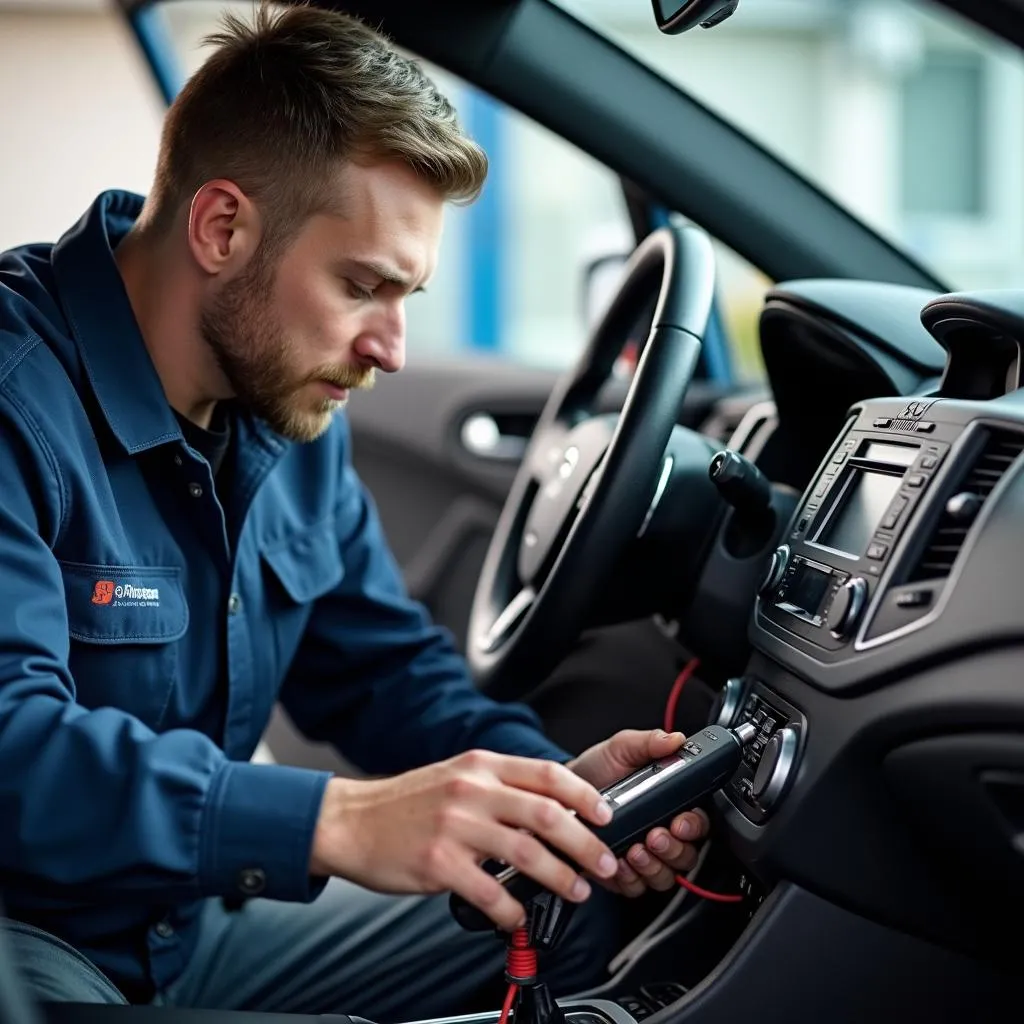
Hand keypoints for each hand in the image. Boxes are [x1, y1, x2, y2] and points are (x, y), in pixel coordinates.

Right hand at [309, 749, 620, 929]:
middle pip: (547, 813)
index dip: (584, 794)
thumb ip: (500, 787)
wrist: (352, 821)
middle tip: (605, 863)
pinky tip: (518, 915)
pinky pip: (490, 892)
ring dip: (561, 877)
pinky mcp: (438, 863)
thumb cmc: (407, 803)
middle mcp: (471, 790)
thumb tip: (552, 807)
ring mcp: (455, 826)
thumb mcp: (457, 776)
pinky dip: (512, 909)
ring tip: (577, 891)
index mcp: (480, 766)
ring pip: (526, 853)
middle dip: (586, 842)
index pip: (547, 773)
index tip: (606, 815)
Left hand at [567, 729, 710, 896]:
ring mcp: (644, 857)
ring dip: (653, 866)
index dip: (693, 825)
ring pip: (665, 876)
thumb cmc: (596, 770)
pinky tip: (619, 863)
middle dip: (673, 849)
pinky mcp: (623, 875)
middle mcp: (662, 832)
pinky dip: (631, 879)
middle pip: (686, 855)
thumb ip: (649, 743)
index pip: (697, 822)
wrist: (561, 793)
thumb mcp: (622, 748)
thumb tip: (675, 739)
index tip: (680, 821)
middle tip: (655, 836)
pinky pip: (637, 887)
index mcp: (669, 803)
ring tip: (636, 849)